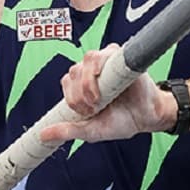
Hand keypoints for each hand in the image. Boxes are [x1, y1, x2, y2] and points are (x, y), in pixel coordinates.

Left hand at [40, 44, 174, 142]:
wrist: (146, 118)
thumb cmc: (120, 121)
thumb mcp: (90, 130)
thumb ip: (67, 130)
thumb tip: (43, 135)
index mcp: (83, 83)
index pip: (67, 81)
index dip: (72, 98)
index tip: (87, 112)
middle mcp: (93, 70)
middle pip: (74, 72)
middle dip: (79, 95)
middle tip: (94, 108)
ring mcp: (107, 61)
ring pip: (87, 61)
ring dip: (87, 83)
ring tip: (99, 99)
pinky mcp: (121, 57)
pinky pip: (104, 54)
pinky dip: (99, 68)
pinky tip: (102, 84)